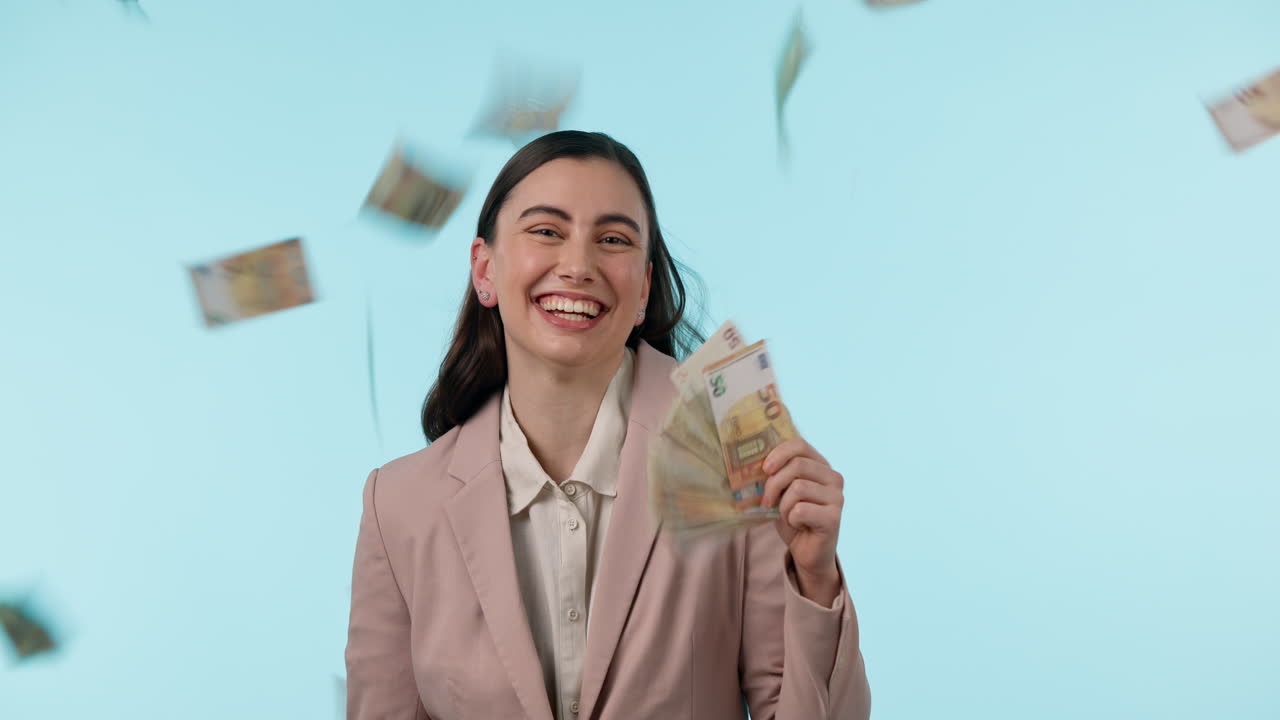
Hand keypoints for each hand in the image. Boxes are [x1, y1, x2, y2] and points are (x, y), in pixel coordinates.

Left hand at [760, 435, 844, 597]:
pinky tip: (797, 525)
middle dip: (774, 483)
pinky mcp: (834, 517)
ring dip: (783, 505)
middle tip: (766, 501)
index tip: (764, 468)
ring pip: (798, 488)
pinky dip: (791, 519)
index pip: (800, 444)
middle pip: (797, 465)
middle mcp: (834, 478)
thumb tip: (750, 463)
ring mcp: (837, 498)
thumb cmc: (794, 519)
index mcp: (821, 466)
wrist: (808, 552)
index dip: (779, 453)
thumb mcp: (782, 493)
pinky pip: (801, 510)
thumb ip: (776, 475)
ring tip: (786, 516)